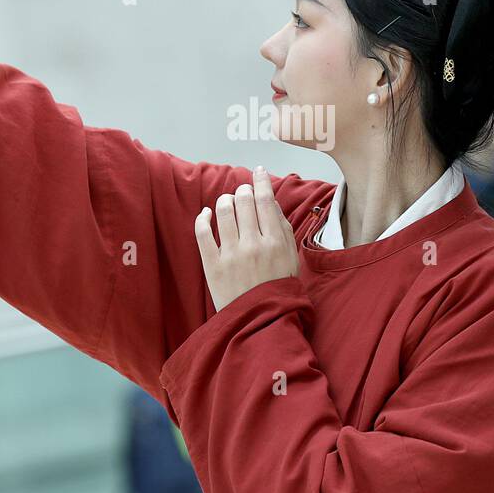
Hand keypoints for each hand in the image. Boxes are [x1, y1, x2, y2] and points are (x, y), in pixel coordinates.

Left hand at [195, 166, 298, 311]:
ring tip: (227, 202)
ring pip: (223, 210)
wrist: (260, 320)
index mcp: (275, 242)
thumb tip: (270, 201)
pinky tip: (206, 213)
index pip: (266, 200)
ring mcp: (231, 255)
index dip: (261, 181)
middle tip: (243, 193)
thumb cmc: (278, 287)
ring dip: (224, 199)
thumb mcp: (291, 257)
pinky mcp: (212, 265)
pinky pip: (202, 232)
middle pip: (244, 201)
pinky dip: (203, 217)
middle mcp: (253, 245)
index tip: (259, 172)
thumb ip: (283, 228)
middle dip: (243, 190)